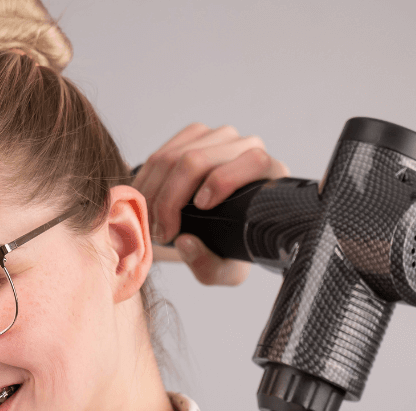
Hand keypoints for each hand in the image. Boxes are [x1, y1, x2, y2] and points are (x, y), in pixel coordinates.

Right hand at [133, 123, 289, 285]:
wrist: (215, 230)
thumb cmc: (229, 249)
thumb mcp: (224, 271)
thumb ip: (209, 266)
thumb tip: (185, 242)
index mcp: (270, 176)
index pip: (254, 162)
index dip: (224, 180)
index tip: (200, 207)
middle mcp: (248, 148)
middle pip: (200, 158)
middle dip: (170, 197)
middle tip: (160, 232)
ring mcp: (220, 137)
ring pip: (175, 155)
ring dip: (154, 192)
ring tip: (149, 223)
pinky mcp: (196, 134)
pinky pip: (163, 151)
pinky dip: (147, 180)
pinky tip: (145, 203)